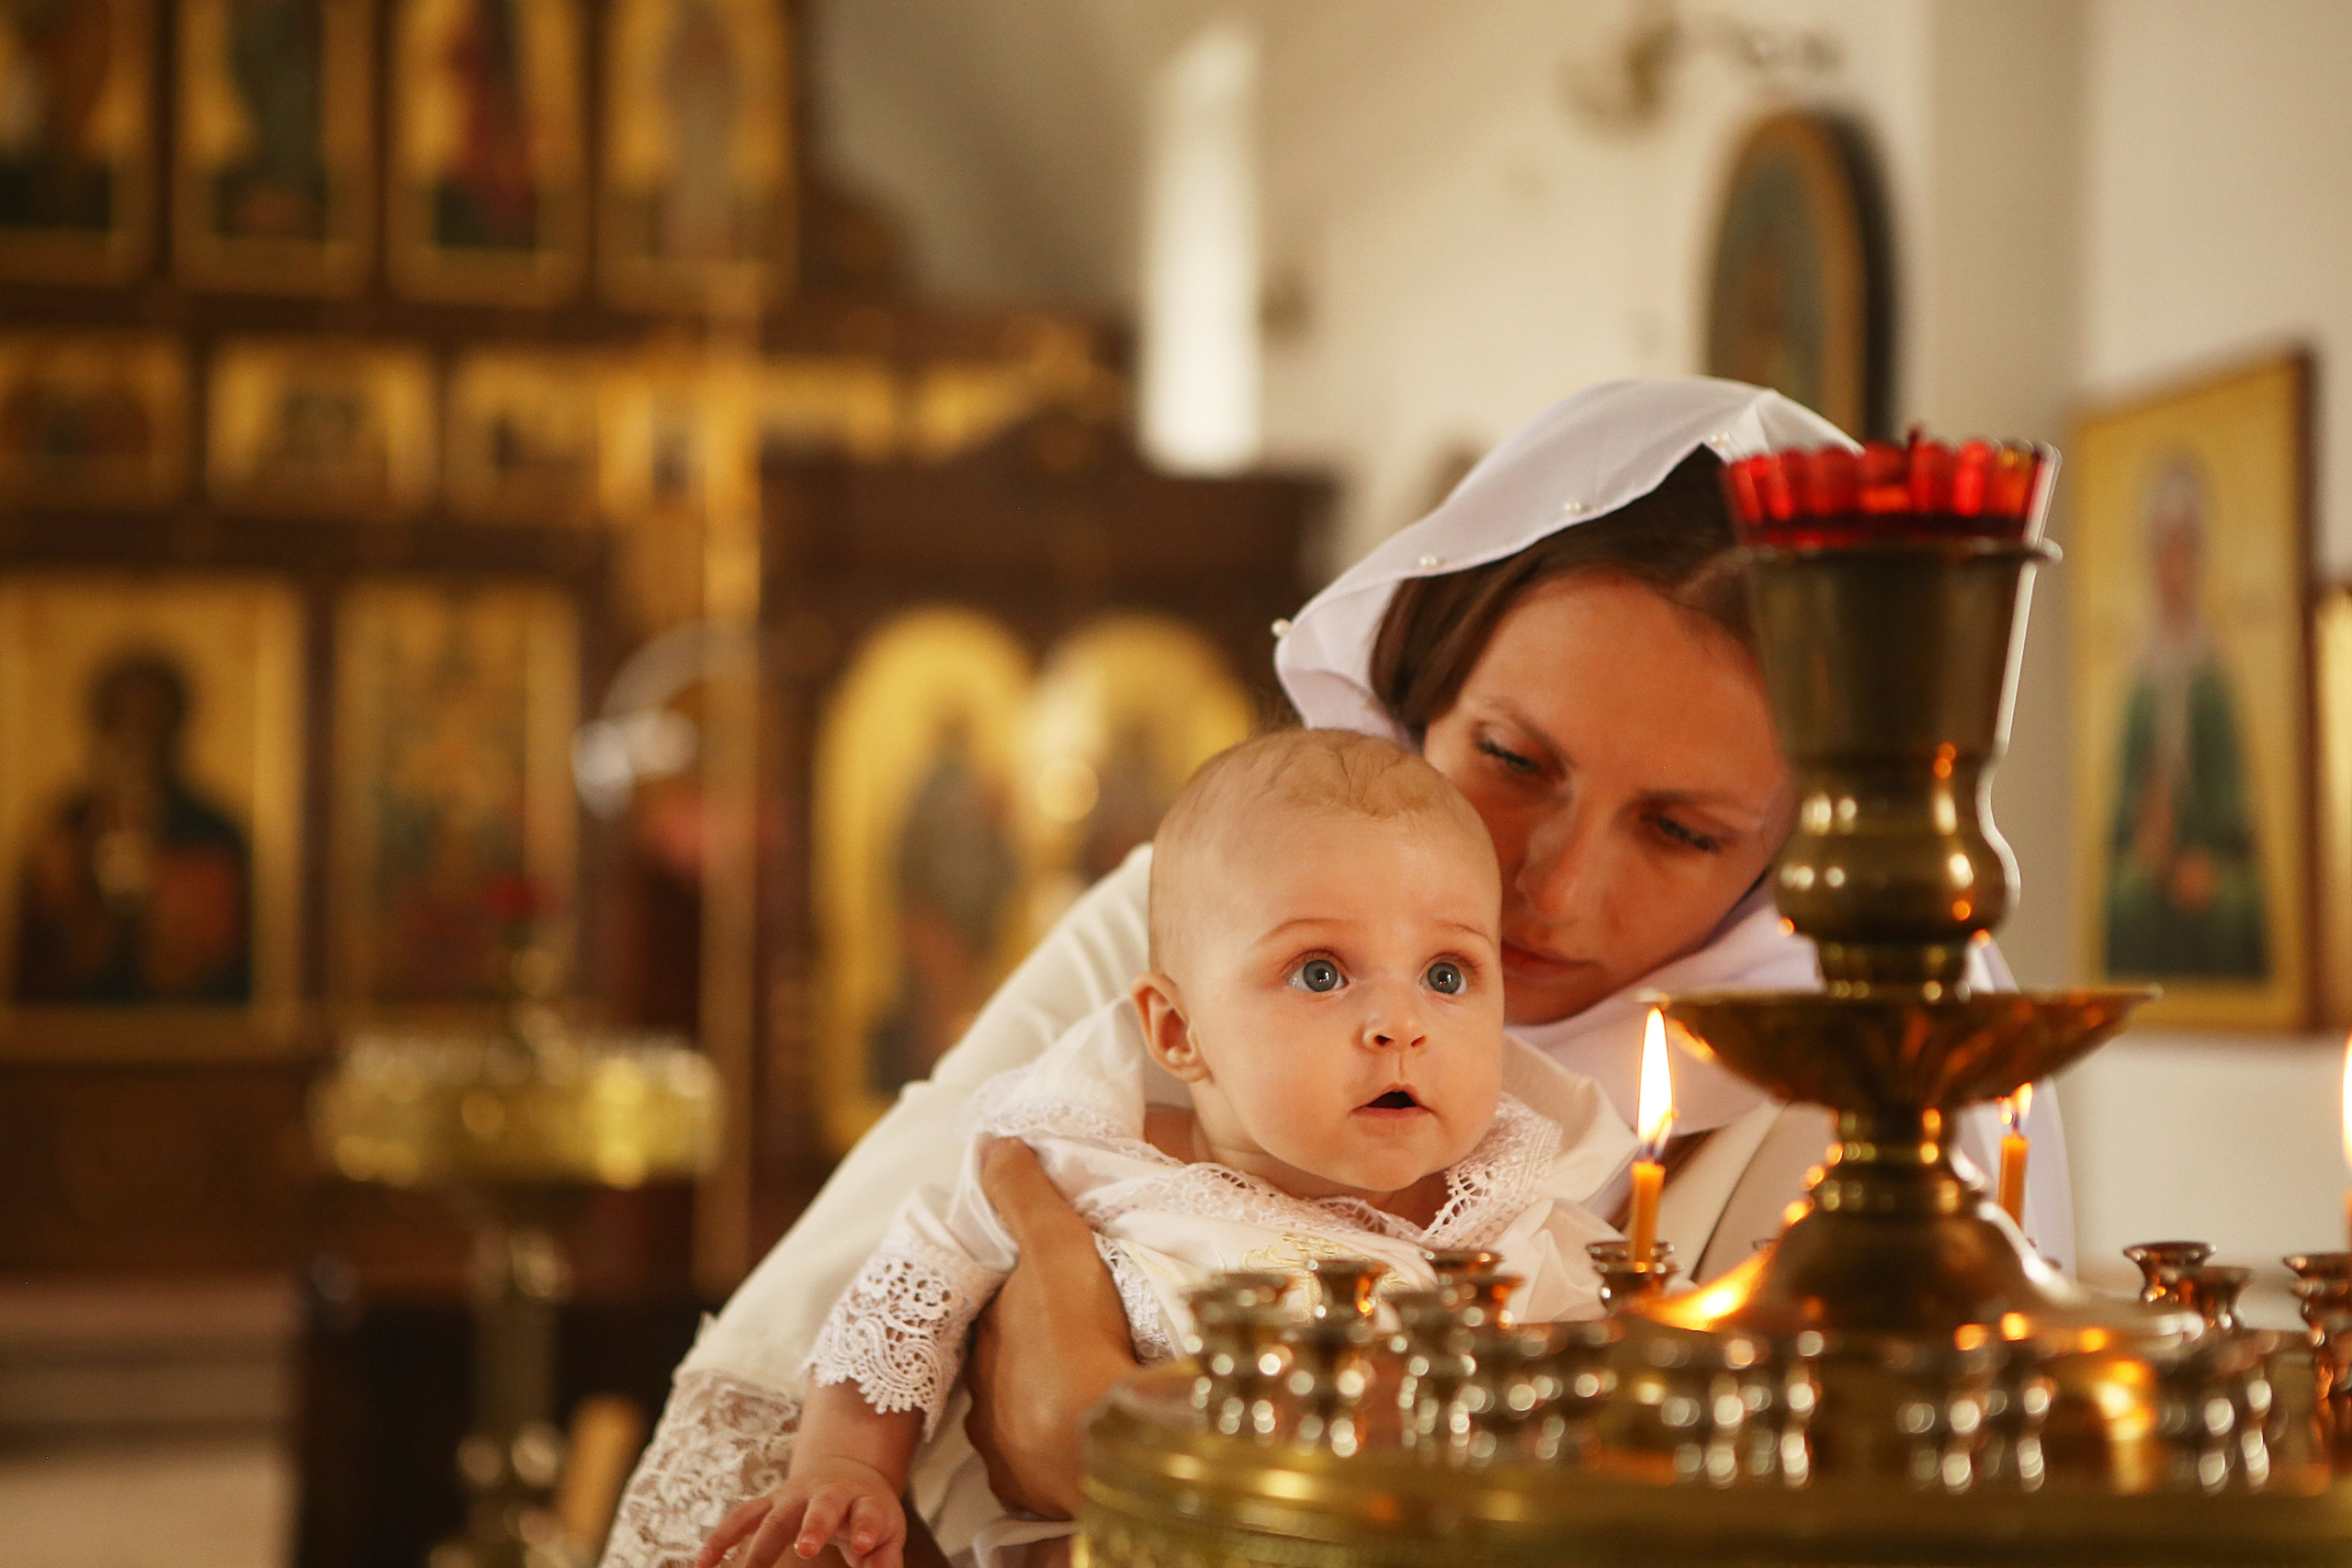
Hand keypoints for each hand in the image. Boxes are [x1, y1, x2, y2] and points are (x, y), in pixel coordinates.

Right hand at [697, 1456, 906, 1567]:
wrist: (846, 1471)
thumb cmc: (869, 1513)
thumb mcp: (888, 1532)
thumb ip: (885, 1560)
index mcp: (862, 1501)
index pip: (867, 1513)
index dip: (866, 1528)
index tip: (863, 1544)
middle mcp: (826, 1494)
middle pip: (818, 1508)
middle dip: (812, 1527)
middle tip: (807, 1549)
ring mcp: (793, 1496)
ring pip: (773, 1515)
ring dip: (758, 1544)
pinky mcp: (769, 1503)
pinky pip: (741, 1518)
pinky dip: (722, 1538)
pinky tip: (703, 1563)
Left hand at [962, 1137, 1138, 1517]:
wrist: (1097, 1442)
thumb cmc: (1074, 1338)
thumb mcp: (1054, 1249)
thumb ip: (1024, 1196)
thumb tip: (991, 1143)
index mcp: (985, 1341)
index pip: (996, 1311)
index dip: (1019, 1296)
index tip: (1048, 1288)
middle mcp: (983, 1397)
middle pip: (1007, 1363)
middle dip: (1032, 1352)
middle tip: (1078, 1339)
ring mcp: (1005, 1449)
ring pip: (1021, 1414)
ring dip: (1045, 1401)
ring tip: (1090, 1389)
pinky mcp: (1032, 1490)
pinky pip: (1040, 1464)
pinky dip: (1060, 1447)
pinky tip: (1089, 1437)